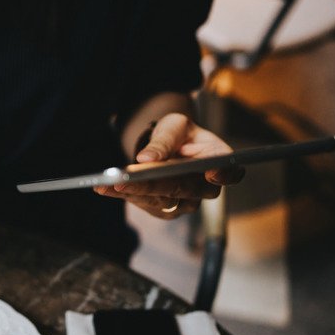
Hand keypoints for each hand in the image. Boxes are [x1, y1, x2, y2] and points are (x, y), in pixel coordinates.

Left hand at [95, 113, 244, 218]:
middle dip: (151, 185)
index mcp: (218, 160)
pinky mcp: (166, 209)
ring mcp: (187, 202)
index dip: (225, 175)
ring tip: (104, 184)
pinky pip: (144, 204)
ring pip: (160, 200)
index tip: (213, 173)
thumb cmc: (177, 132)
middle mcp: (206, 186)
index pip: (231, 172)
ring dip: (130, 193)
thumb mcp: (173, 125)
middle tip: (123, 182)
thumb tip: (147, 157)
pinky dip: (123, 196)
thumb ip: (164, 139)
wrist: (167, 145)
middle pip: (183, 189)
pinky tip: (104, 188)